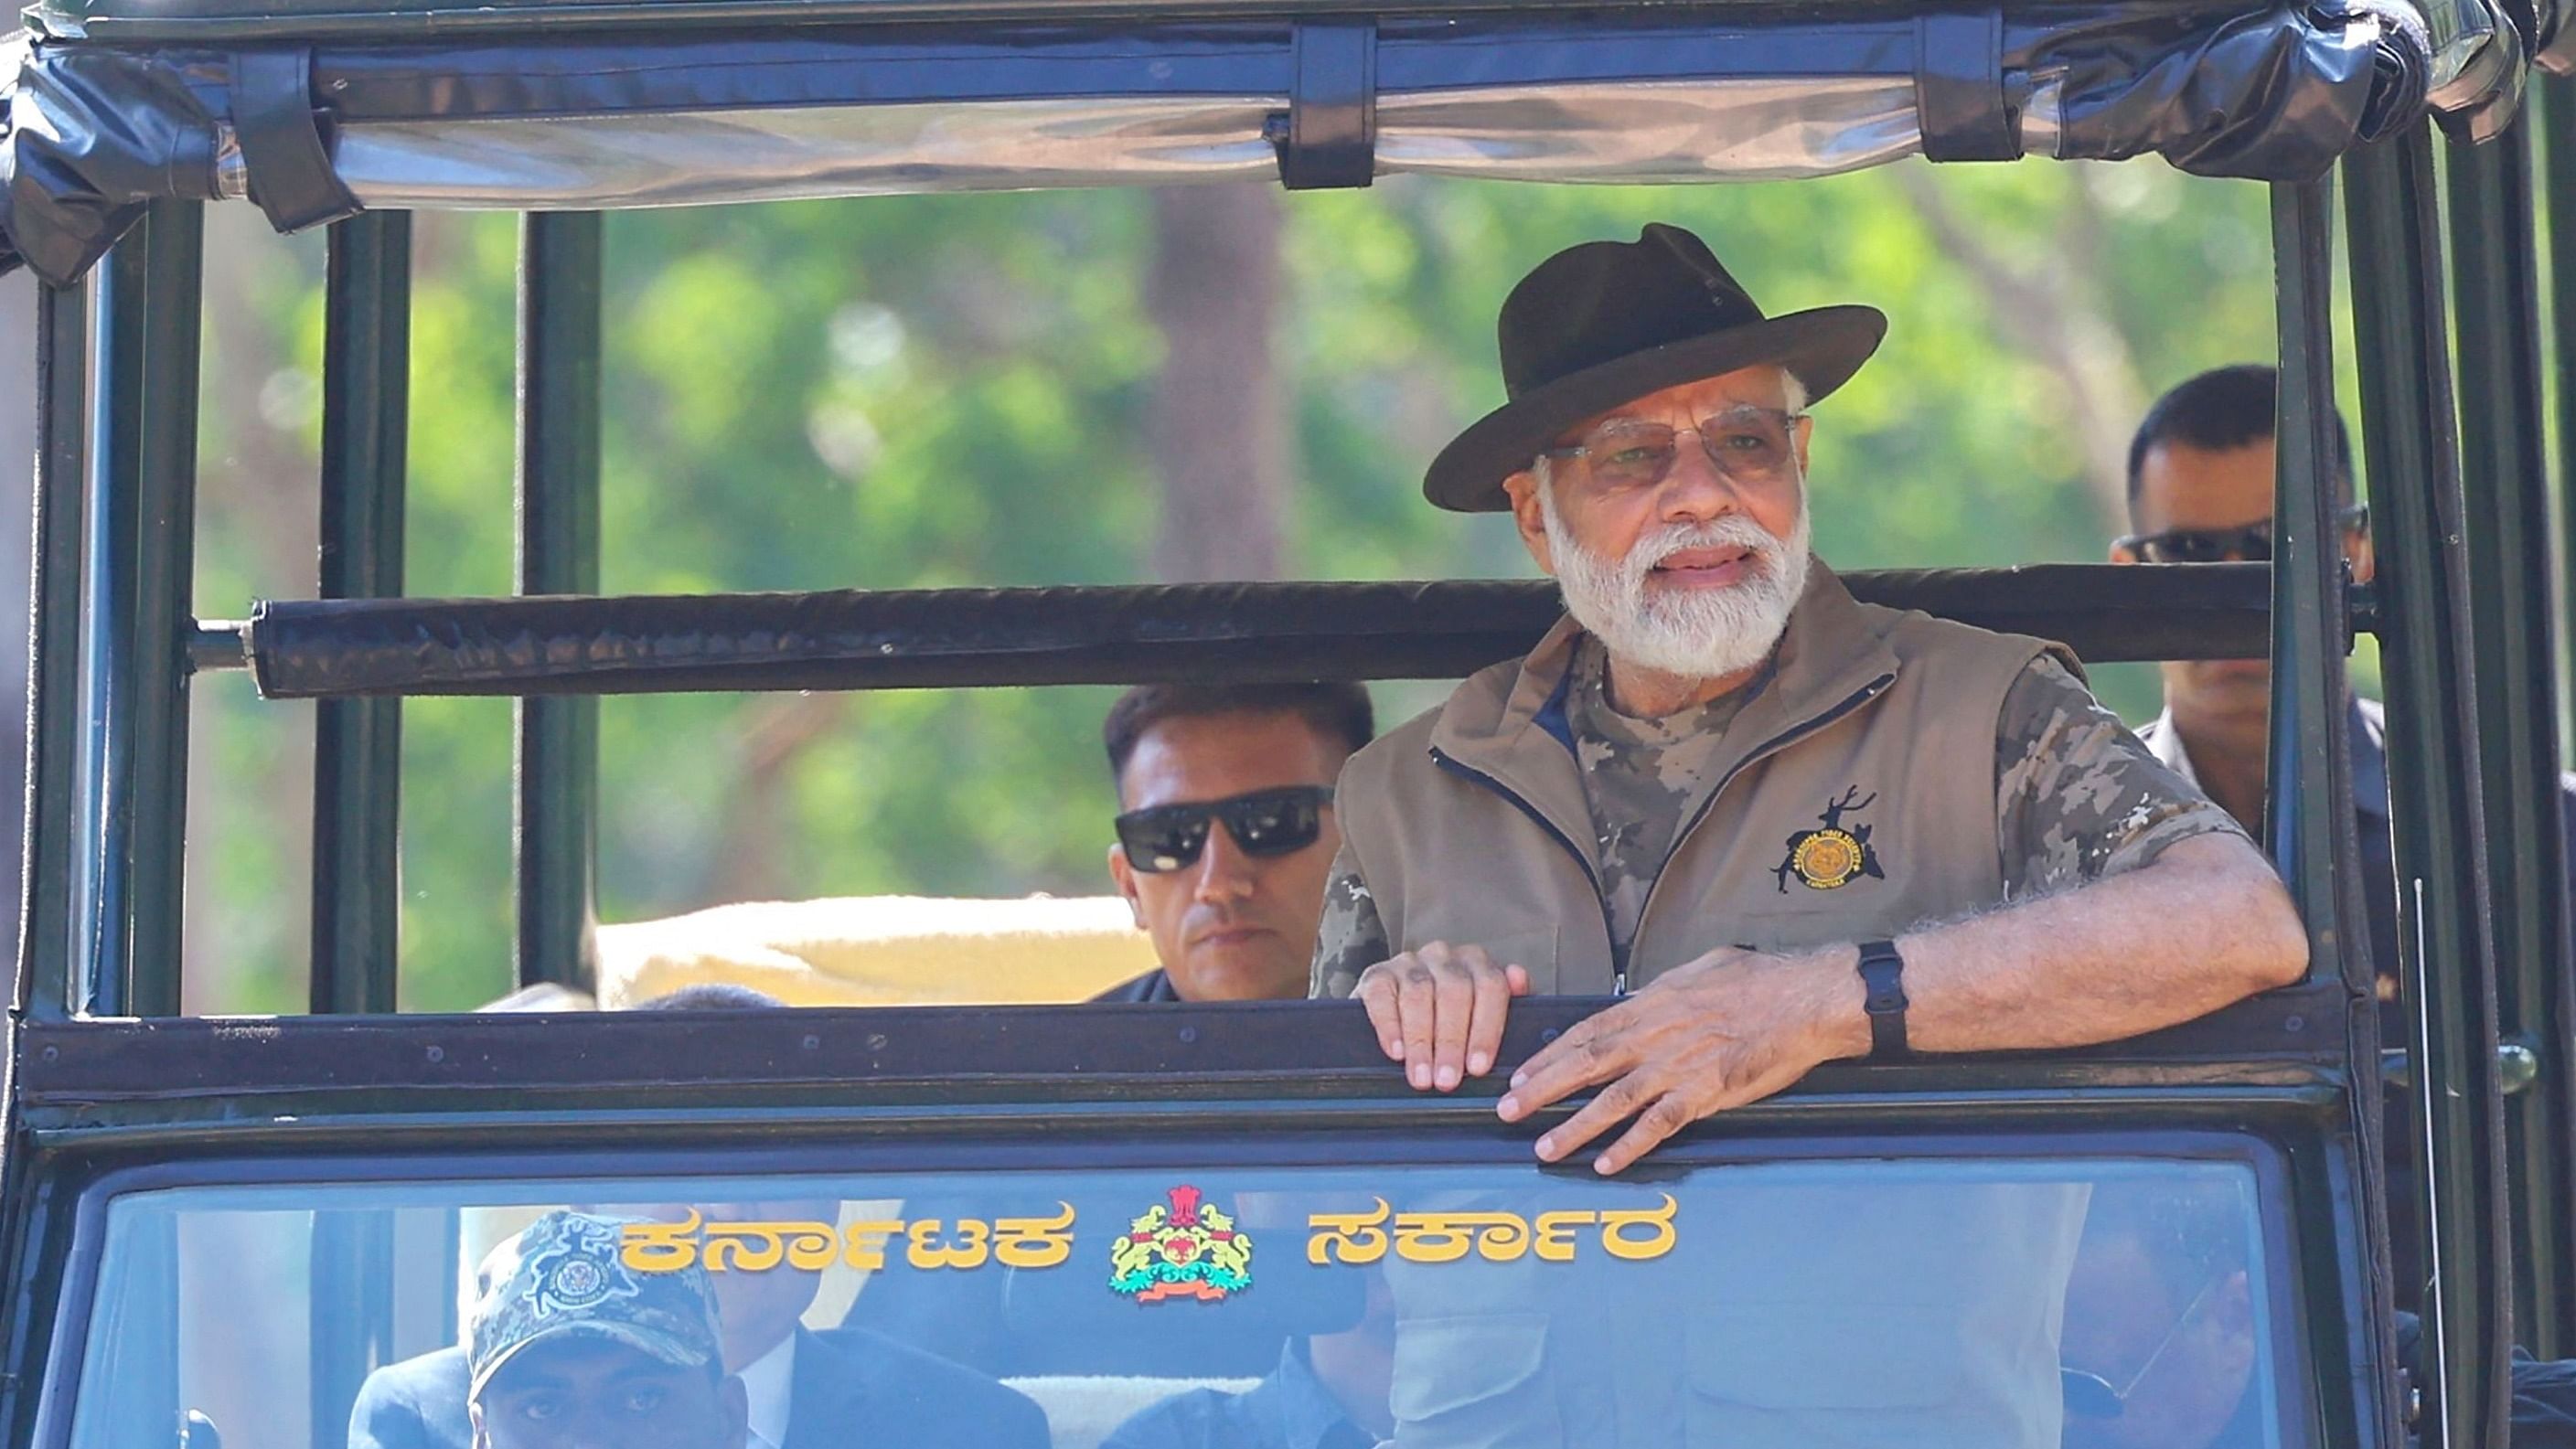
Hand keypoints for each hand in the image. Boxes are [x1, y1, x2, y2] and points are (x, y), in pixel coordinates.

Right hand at [1354, 942, 1533, 1091]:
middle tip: (1447, 1080)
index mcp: (1477, 963)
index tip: (1478, 1067)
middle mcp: (1444, 956)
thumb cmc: (1448, 1020)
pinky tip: (1396, 1051)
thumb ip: (1507, 1002)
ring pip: (1418, 994)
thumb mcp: (1482, 1015)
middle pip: (1454, 992)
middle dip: (1451, 1042)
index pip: (1490, 987)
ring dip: (1421, 1040)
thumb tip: (1519, 978)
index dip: (1485, 1030)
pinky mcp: (1376, 975)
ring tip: (1422, 1076)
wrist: (1397, 1016)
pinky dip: (1389, 1026)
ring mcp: (1408, 962)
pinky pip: (1382, 996)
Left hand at [1496, 946, 1860, 1174]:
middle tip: (1508, 1110)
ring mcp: (1678, 1068)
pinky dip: (1630, 1146)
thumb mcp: (1698, 971)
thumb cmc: (1758, 980)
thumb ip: (1661, 993)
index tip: (1520, 1074)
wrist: (1805, 1000)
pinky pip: (1659, 1125)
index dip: (1549, 1056)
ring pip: (1613, 1101)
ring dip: (1575, 1127)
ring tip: (1544, 1148)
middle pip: (1585, 1065)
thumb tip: (1638, 1002)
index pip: (1586, 1032)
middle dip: (1542, 1090)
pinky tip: (1605, 1164)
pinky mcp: (1706, 1094)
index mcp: (1651, 1005)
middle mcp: (1656, 1036)